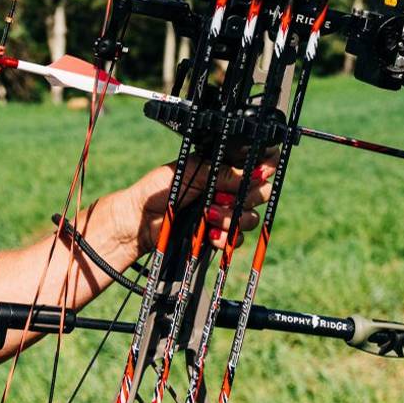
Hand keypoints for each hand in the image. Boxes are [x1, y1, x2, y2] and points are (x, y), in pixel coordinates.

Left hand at [126, 155, 274, 253]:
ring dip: (231, 217)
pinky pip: (237, 238)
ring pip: (250, 217)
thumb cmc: (157, 190)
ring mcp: (223, 212)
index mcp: (220, 167)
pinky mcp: (217, 235)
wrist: (139, 223)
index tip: (260, 172)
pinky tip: (210, 234)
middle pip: (260, 191)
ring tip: (208, 215)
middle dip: (246, 195)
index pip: (254, 164)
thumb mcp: (190, 171)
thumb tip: (254, 173)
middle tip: (222, 196)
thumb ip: (222, 172)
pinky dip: (225, 236)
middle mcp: (226, 189)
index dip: (264, 167)